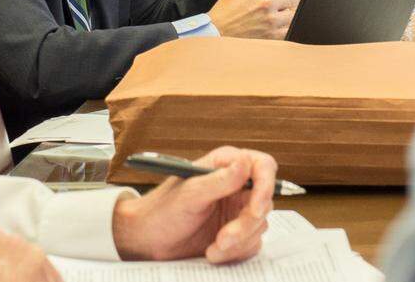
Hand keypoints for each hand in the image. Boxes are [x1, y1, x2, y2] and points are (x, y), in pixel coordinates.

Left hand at [112, 146, 276, 263]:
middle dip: (245, 225)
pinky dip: (235, 252)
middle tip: (223, 238)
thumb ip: (219, 180)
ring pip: (259, 225)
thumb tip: (245, 162)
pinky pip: (252, 243)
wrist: (149, 239)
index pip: (263, 166)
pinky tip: (213, 251)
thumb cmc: (162, 210)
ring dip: (238, 241)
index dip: (265, 187)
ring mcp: (237, 209)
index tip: (254, 211)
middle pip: (264, 202)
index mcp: (225, 164)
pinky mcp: (237, 231)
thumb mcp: (190, 194)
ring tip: (213, 247)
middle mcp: (236, 184)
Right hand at [209, 0, 303, 38]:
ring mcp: (270, 21)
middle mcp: (266, 4)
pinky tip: (285, 24)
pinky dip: (289, 26)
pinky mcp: (271, 35)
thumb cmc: (223, 13)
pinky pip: (289, 29)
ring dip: (293, 12)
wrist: (216, 32)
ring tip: (289, 12)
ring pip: (294, 14)